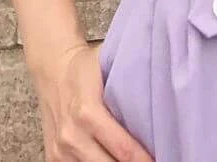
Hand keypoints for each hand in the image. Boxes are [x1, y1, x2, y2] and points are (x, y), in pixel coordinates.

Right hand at [35, 41, 153, 161]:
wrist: (51, 68)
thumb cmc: (86, 67)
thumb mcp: (109, 64)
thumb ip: (132, 78)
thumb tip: (165, 89)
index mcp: (87, 112)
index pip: (123, 149)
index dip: (145, 160)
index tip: (162, 159)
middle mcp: (71, 136)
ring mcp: (60, 151)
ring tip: (135, 161)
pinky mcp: (53, 159)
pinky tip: (113, 160)